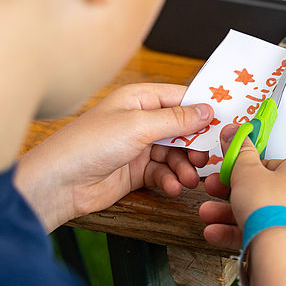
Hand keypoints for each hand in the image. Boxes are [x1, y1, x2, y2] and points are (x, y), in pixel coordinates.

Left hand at [15, 83, 212, 230]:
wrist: (59, 184)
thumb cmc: (89, 145)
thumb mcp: (138, 126)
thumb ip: (176, 119)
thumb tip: (208, 110)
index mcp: (139, 99)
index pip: (181, 98)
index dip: (204, 110)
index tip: (226, 123)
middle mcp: (140, 120)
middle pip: (182, 128)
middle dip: (196, 144)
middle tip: (208, 158)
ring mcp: (138, 146)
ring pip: (175, 153)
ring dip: (185, 167)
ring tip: (189, 179)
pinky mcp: (135, 170)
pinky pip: (163, 172)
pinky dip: (170, 180)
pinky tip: (172, 187)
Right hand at [198, 124, 285, 249]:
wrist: (281, 256)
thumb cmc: (269, 207)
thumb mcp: (246, 171)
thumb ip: (238, 151)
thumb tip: (234, 130)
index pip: (268, 163)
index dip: (242, 168)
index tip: (223, 171)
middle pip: (261, 189)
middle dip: (228, 192)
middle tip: (210, 190)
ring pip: (258, 212)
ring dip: (226, 213)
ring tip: (205, 215)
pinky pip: (261, 231)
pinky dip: (238, 231)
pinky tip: (214, 232)